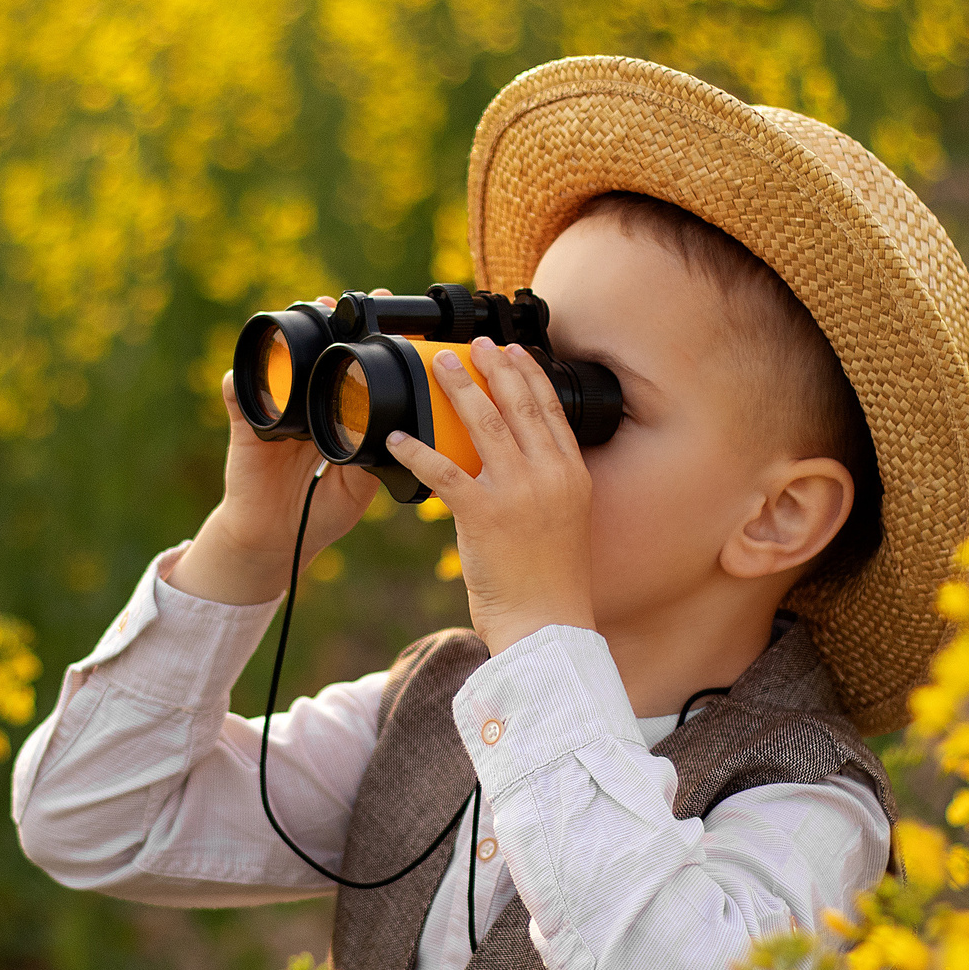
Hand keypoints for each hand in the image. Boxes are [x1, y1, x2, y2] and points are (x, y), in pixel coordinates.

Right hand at [168, 299, 382, 605]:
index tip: (384, 313)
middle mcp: (306, 409)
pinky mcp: (247, 429)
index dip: (364, 345)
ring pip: (281, 368)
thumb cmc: (317, 514)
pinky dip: (237, 385)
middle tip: (340, 301)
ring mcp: (276, 414)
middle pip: (315, 357)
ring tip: (307, 315)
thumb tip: (392, 428)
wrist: (275, 542)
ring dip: (290, 341)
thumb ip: (371, 456)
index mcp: (334, 419)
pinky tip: (242, 374)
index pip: (350, 374)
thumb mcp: (358, 488)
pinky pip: (239, 399)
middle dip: (328, 324)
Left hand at [388, 340, 594, 652]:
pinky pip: (443, 472)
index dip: (529, 375)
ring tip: (439, 365)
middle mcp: (549, 475)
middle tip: (474, 344)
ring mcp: (517, 493)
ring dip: (459, 389)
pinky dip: (417, 451)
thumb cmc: (551, 582)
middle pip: (518, 405)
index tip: (514, 350)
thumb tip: (513, 462)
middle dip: (494, 367)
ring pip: (484, 424)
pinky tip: (397, 437)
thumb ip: (545, 486)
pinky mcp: (483, 515)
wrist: (547, 625)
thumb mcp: (563, 522)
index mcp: (571, 475)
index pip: (549, 410)